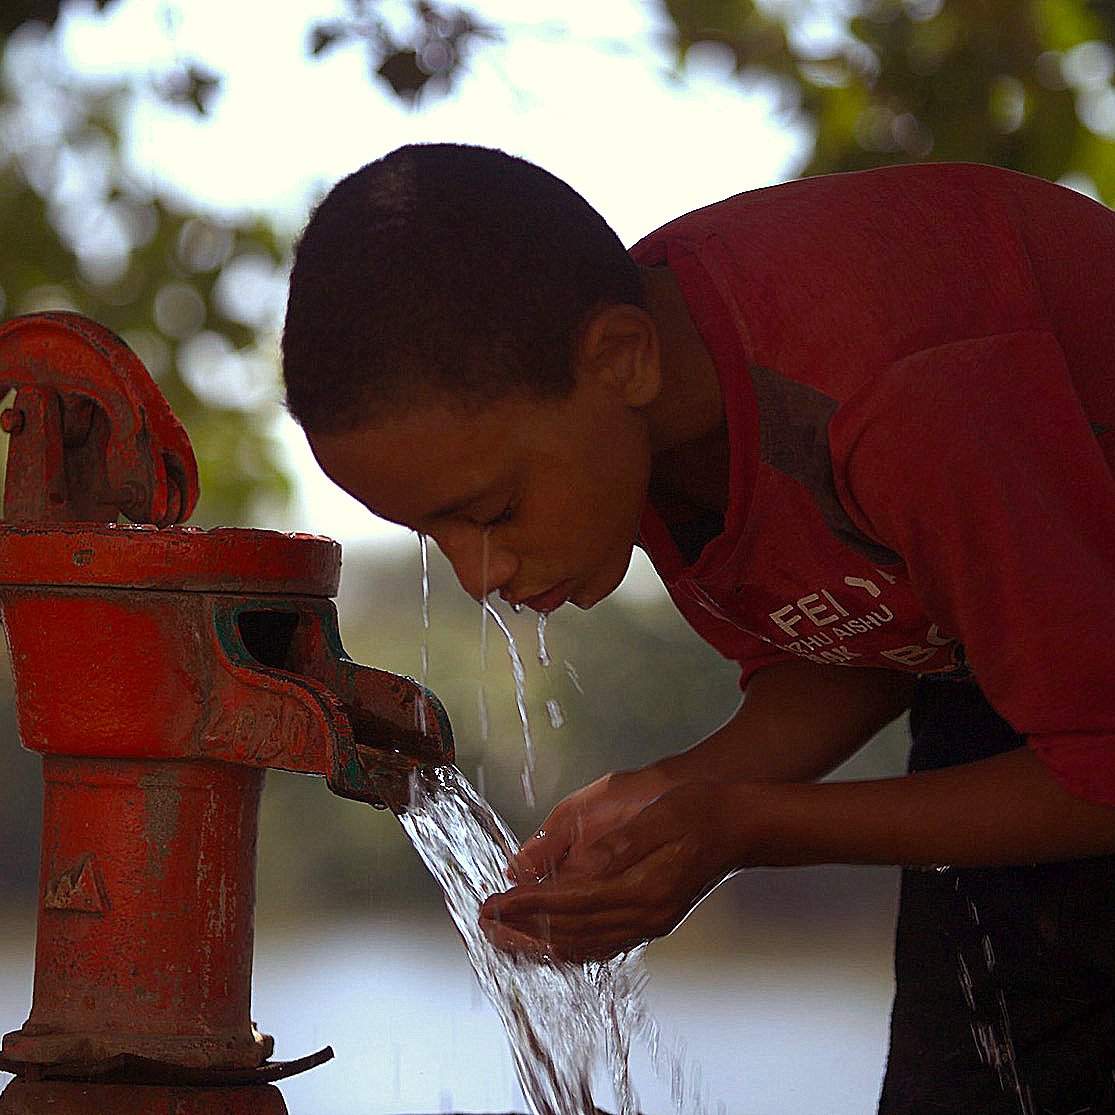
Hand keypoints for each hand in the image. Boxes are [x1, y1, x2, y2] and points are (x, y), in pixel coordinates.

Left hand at [479, 765, 745, 962]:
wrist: (743, 825)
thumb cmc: (702, 809)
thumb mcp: (659, 814)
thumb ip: (615, 846)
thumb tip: (573, 867)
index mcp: (644, 888)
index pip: (569, 904)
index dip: (526, 904)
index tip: (493, 901)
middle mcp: (646, 916)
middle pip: (571, 934)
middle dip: (522, 930)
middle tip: (484, 922)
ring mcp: (651, 924)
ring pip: (584, 947)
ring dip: (539, 944)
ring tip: (504, 937)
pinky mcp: (652, 922)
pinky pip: (601, 946)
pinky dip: (567, 947)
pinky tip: (548, 941)